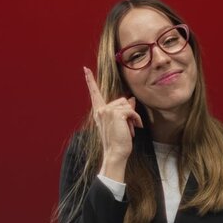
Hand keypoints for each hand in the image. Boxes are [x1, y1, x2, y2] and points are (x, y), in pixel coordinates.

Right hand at [84, 66, 142, 180]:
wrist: (115, 153)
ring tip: (129, 130)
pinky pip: (132, 111)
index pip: (94, 94)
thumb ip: (124, 110)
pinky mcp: (116, 113)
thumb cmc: (117, 141)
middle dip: (128, 113)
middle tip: (127, 128)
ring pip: (127, 105)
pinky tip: (135, 128)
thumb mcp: (120, 124)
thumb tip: (132, 99)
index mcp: (99, 112)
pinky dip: (136, 119)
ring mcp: (107, 111)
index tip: (85, 69)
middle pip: (122, 100)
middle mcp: (101, 110)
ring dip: (132, 117)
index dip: (90, 80)